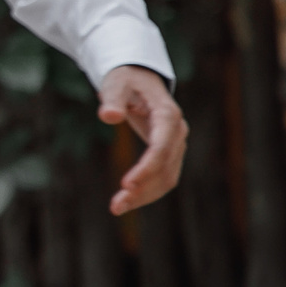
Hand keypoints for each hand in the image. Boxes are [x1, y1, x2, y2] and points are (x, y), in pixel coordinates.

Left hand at [99, 65, 185, 215]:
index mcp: (167, 115)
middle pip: (165, 167)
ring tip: (117, 208)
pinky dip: (147, 191)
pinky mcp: (169, 153)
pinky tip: (127, 202)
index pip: (161, 148)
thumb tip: (109, 116)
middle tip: (117, 205)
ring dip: (145, 196)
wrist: (139, 77)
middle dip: (143, 189)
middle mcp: (177, 132)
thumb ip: (112, 99)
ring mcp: (176, 144)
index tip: (126, 185)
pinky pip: (163, 177)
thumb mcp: (115, 83)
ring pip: (167, 178)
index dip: (146, 168)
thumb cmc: (125, 79)